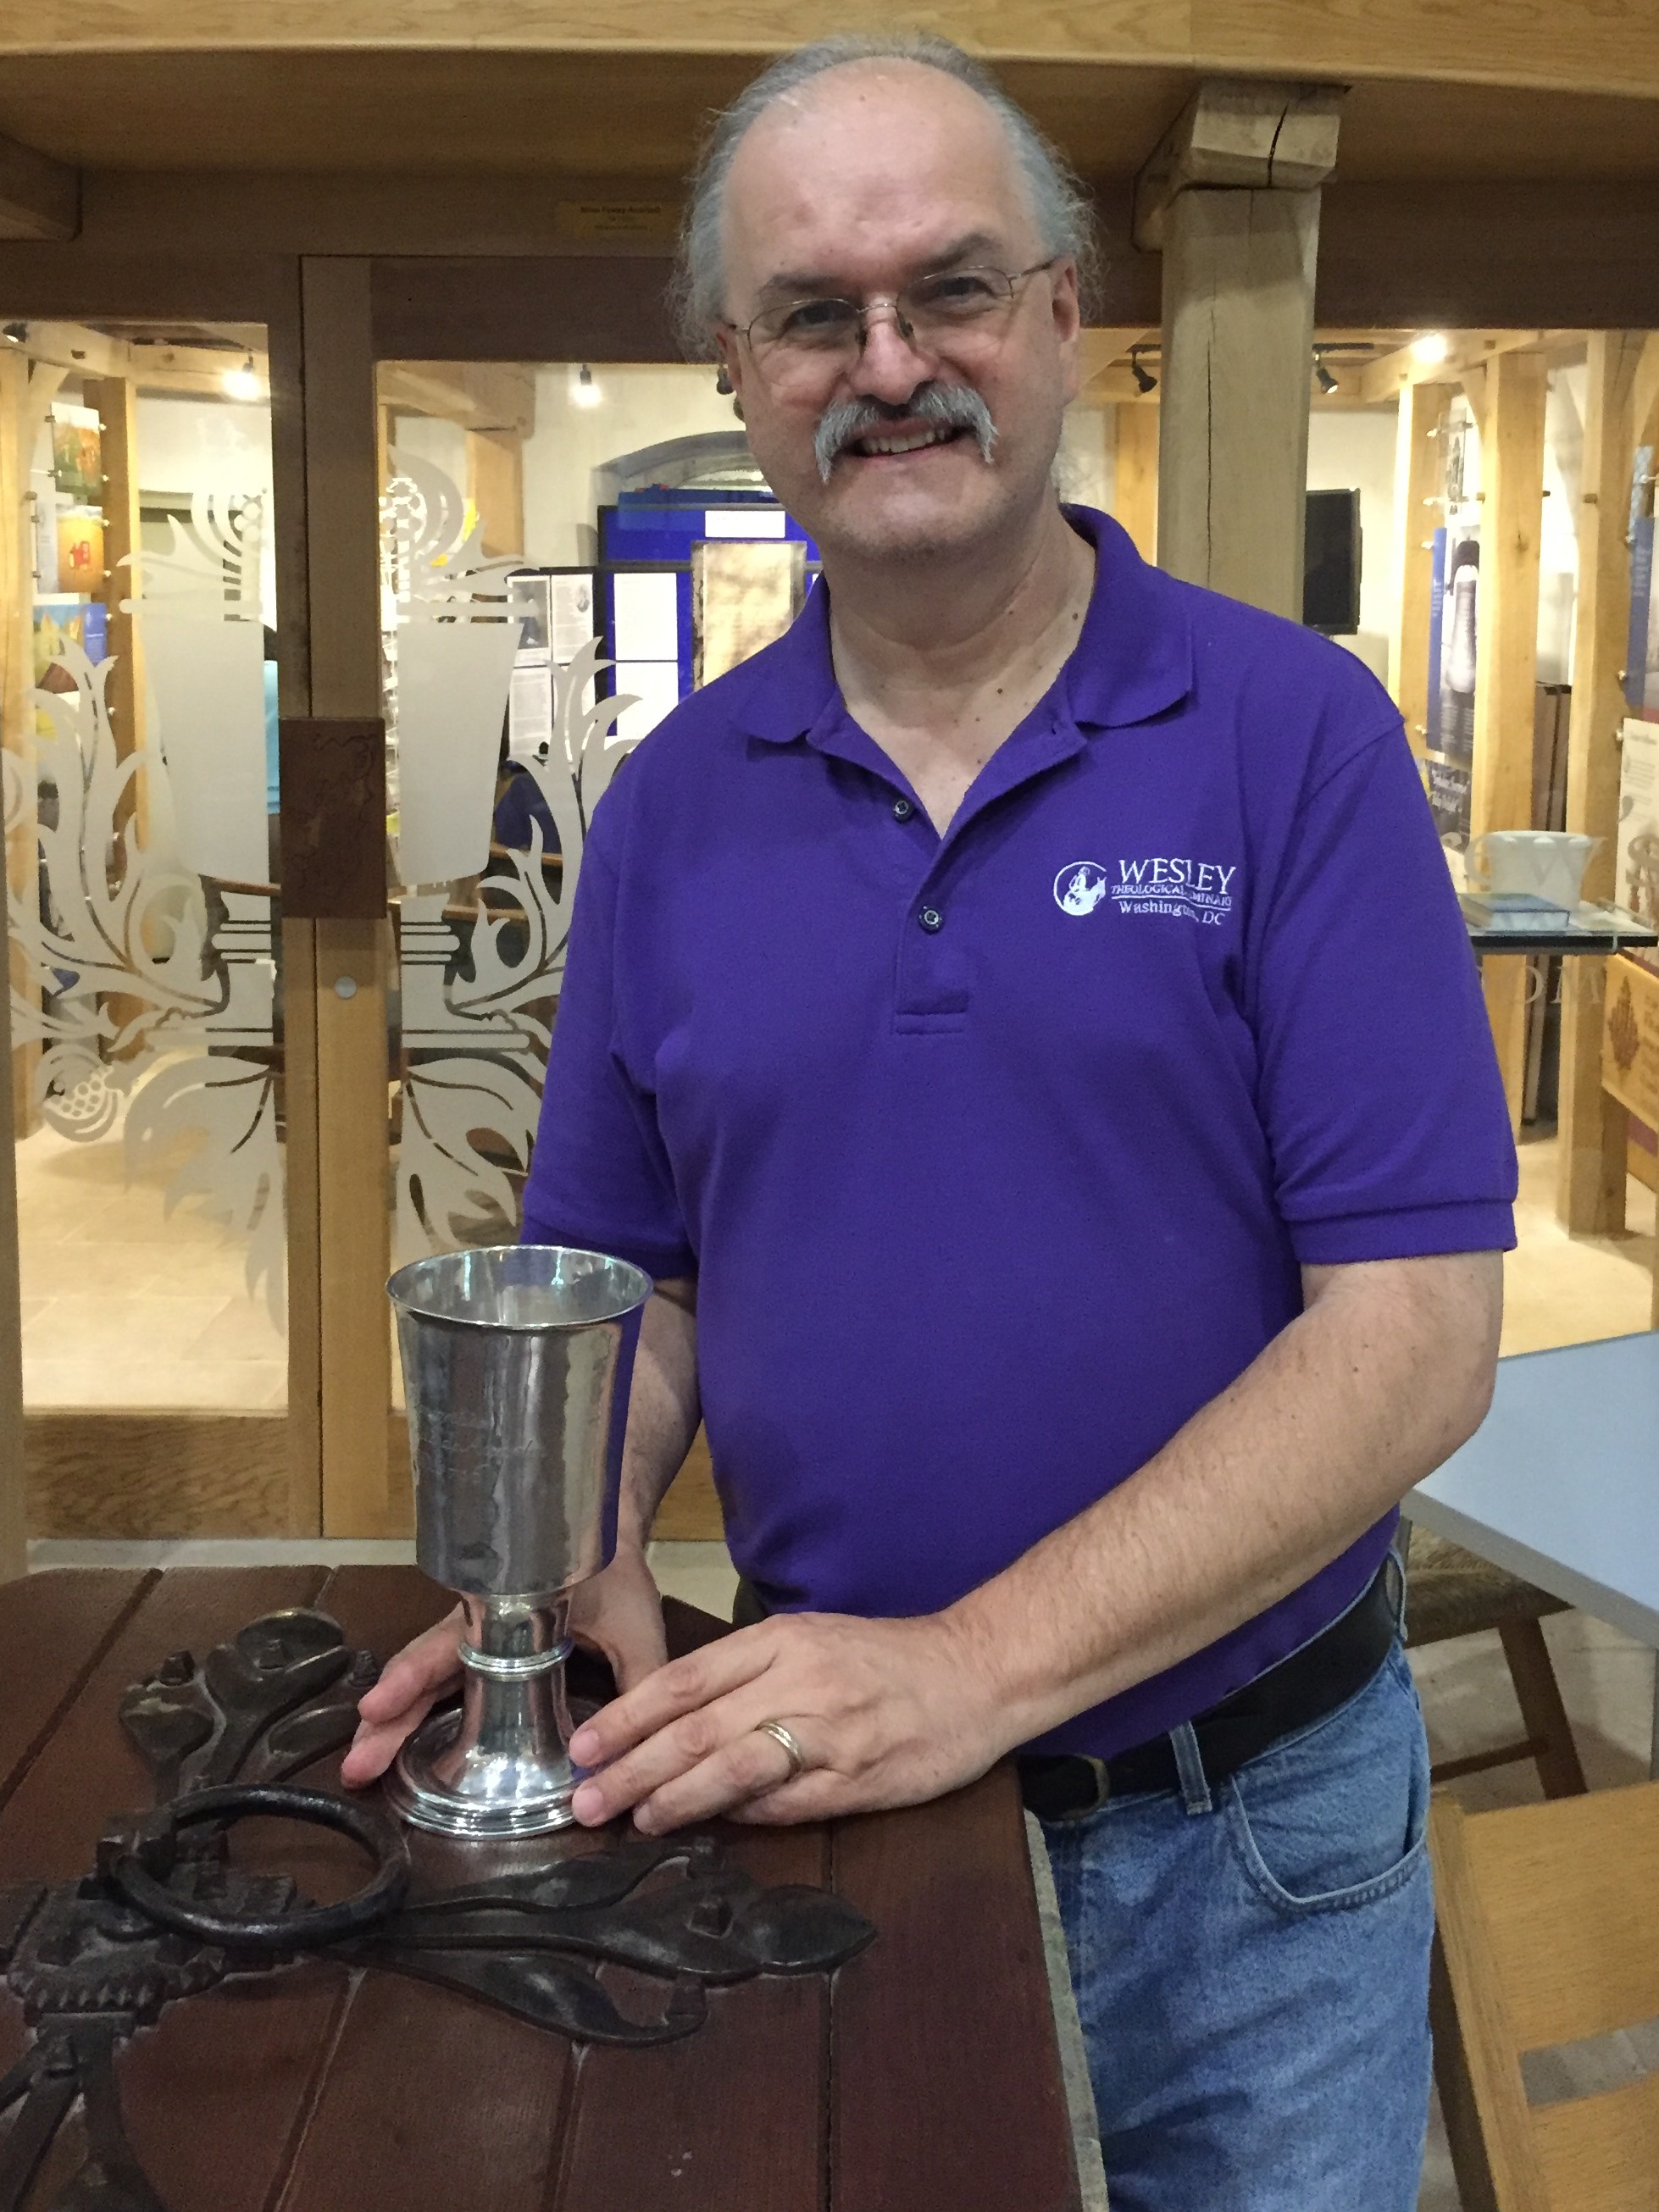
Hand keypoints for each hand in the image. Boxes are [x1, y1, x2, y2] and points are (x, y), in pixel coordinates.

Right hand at [340, 1545, 669, 1787]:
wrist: (606, 1534)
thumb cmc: (617, 1577)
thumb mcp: (636, 1627)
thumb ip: (639, 1680)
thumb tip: (635, 1748)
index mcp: (506, 1612)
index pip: (448, 1649)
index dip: (412, 1679)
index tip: (376, 1708)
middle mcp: (479, 1626)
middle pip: (423, 1670)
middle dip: (387, 1717)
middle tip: (354, 1767)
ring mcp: (475, 1639)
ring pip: (425, 1679)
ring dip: (392, 1720)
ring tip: (360, 1766)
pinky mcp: (482, 1652)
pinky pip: (441, 1680)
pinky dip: (414, 1710)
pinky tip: (395, 1744)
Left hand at [566, 1610, 1009, 1832]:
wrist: (978, 1671)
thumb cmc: (886, 1657)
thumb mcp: (812, 1639)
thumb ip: (748, 1675)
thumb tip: (675, 1723)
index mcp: (783, 1641)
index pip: (685, 1679)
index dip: (627, 1716)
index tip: (582, 1746)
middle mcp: (800, 1682)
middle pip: (697, 1728)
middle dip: (632, 1766)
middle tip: (585, 1799)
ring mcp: (831, 1733)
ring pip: (734, 1767)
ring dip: (676, 1798)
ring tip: (635, 1818)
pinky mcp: (858, 1779)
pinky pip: (787, 1804)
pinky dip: (743, 1817)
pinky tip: (710, 1828)